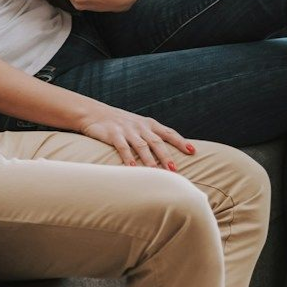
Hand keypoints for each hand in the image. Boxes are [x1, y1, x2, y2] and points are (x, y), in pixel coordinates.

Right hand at [77, 104, 195, 168]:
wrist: (94, 112)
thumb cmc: (120, 123)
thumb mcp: (137, 125)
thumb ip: (151, 136)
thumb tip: (168, 156)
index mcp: (148, 124)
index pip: (168, 132)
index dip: (180, 141)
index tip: (192, 151)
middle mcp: (140, 126)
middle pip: (157, 142)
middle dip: (166, 156)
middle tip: (175, 170)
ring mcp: (127, 130)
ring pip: (142, 146)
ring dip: (150, 161)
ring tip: (157, 173)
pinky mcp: (113, 134)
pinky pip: (122, 147)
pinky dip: (128, 158)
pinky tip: (132, 168)